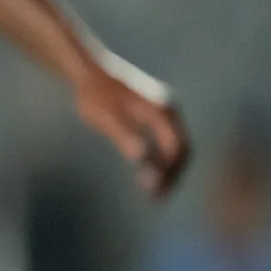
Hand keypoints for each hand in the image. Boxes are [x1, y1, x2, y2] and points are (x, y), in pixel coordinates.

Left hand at [76, 54, 188, 198]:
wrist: (89, 72)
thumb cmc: (95, 95)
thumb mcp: (107, 118)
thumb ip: (125, 137)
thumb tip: (140, 159)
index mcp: (162, 112)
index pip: (176, 148)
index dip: (168, 172)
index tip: (154, 192)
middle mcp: (168, 110)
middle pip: (181, 149)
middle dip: (172, 174)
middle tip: (157, 198)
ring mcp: (163, 111)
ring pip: (175, 146)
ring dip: (168, 169)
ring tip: (154, 193)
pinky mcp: (154, 113)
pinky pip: (165, 140)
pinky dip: (161, 159)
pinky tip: (148, 173)